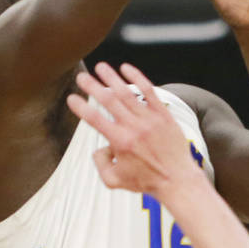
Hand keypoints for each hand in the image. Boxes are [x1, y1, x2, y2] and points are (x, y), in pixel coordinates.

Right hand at [67, 61, 196, 197]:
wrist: (177, 178)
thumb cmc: (146, 181)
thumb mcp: (114, 180)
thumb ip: (100, 164)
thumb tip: (99, 147)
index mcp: (120, 142)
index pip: (94, 119)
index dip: (80, 107)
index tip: (71, 98)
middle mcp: (133, 127)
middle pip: (108, 100)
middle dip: (92, 86)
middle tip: (81, 76)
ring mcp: (149, 118)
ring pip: (127, 92)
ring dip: (111, 77)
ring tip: (100, 66)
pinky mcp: (163, 114)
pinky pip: (149, 91)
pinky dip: (137, 78)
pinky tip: (126, 68)